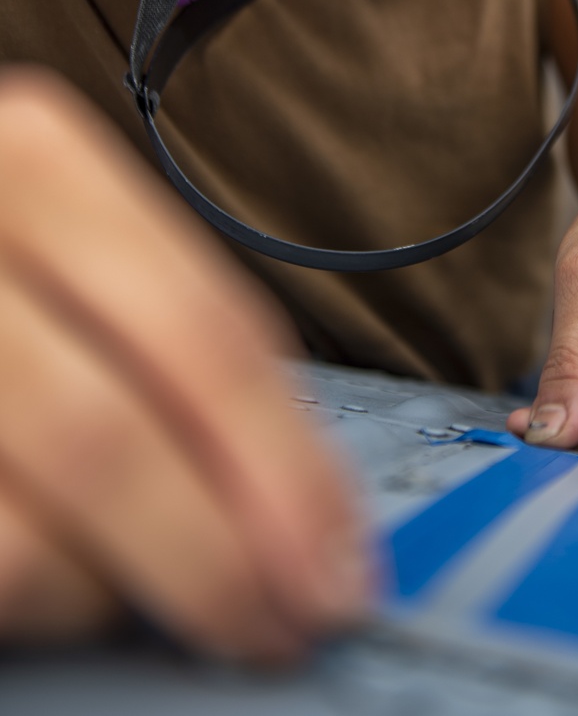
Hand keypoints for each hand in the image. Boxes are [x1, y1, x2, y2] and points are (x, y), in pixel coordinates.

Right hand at [0, 68, 370, 658]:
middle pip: (111, 437)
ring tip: (145, 577)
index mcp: (31, 158)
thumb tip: (304, 495)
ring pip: (28, 541)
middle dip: (221, 556)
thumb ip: (175, 338)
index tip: (344, 551)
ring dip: (117, 588)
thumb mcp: (74, 241)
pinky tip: (64, 569)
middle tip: (287, 618)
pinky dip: (46, 598)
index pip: (201, 327)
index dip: (290, 461)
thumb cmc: (7, 265)